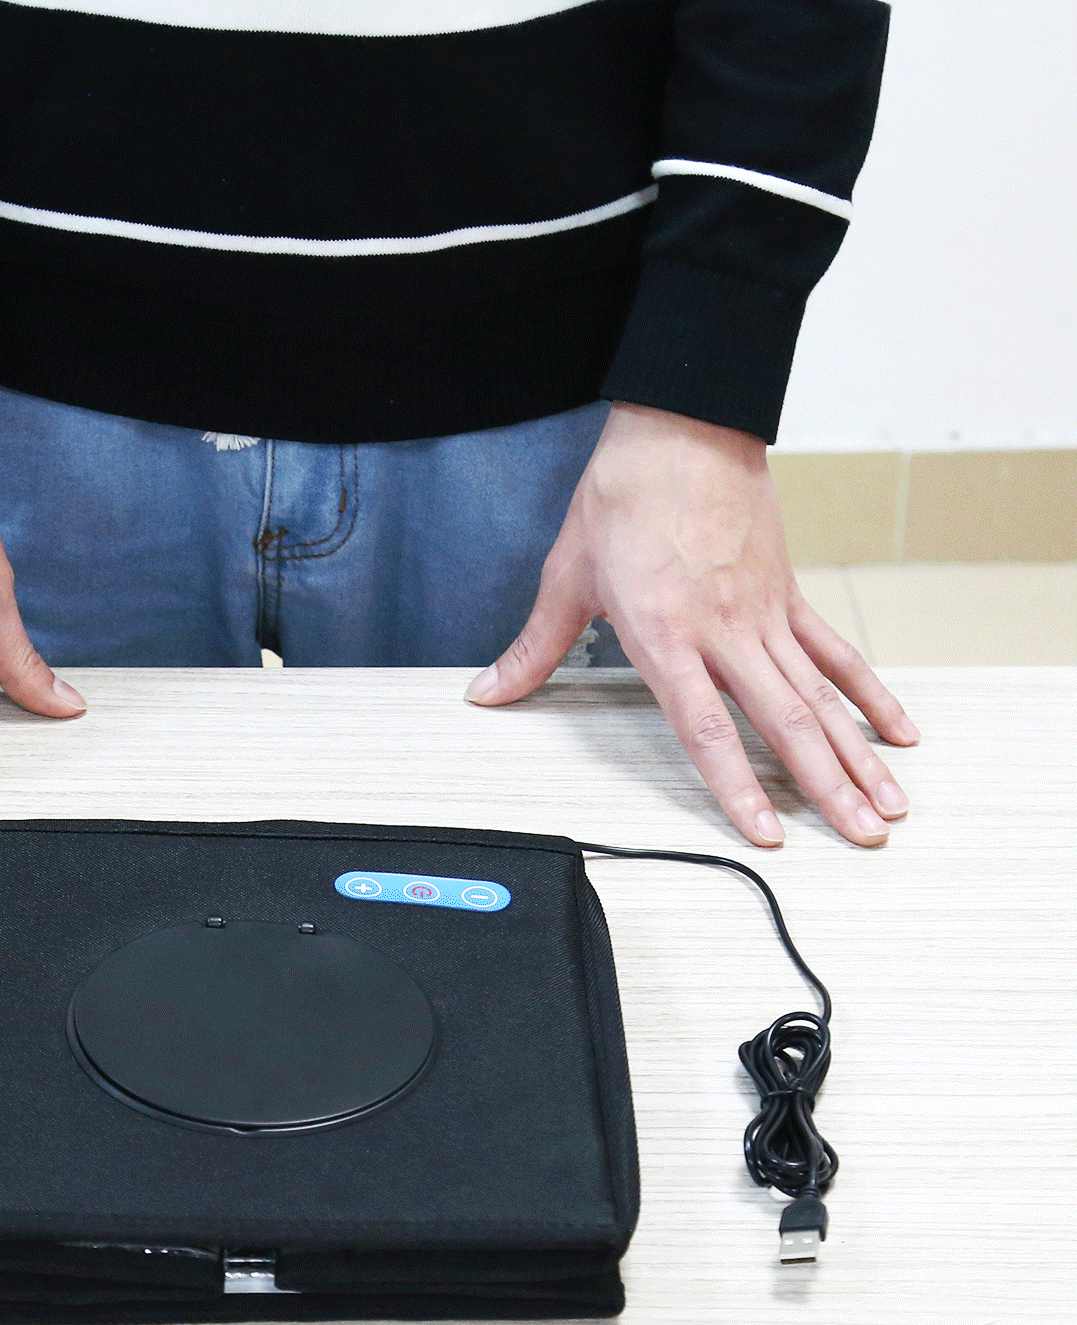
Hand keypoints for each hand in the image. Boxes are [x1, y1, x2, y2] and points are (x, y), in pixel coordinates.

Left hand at [466, 402, 917, 847]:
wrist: (680, 426)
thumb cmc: (623, 498)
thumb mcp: (566, 578)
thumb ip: (534, 649)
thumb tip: (487, 692)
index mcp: (665, 637)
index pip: (708, 729)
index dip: (738, 786)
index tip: (767, 832)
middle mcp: (724, 633)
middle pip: (784, 723)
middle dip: (826, 786)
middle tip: (863, 837)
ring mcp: (764, 614)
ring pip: (820, 696)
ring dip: (857, 753)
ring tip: (889, 805)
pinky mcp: (786, 592)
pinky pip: (833, 651)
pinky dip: (868, 691)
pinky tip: (899, 729)